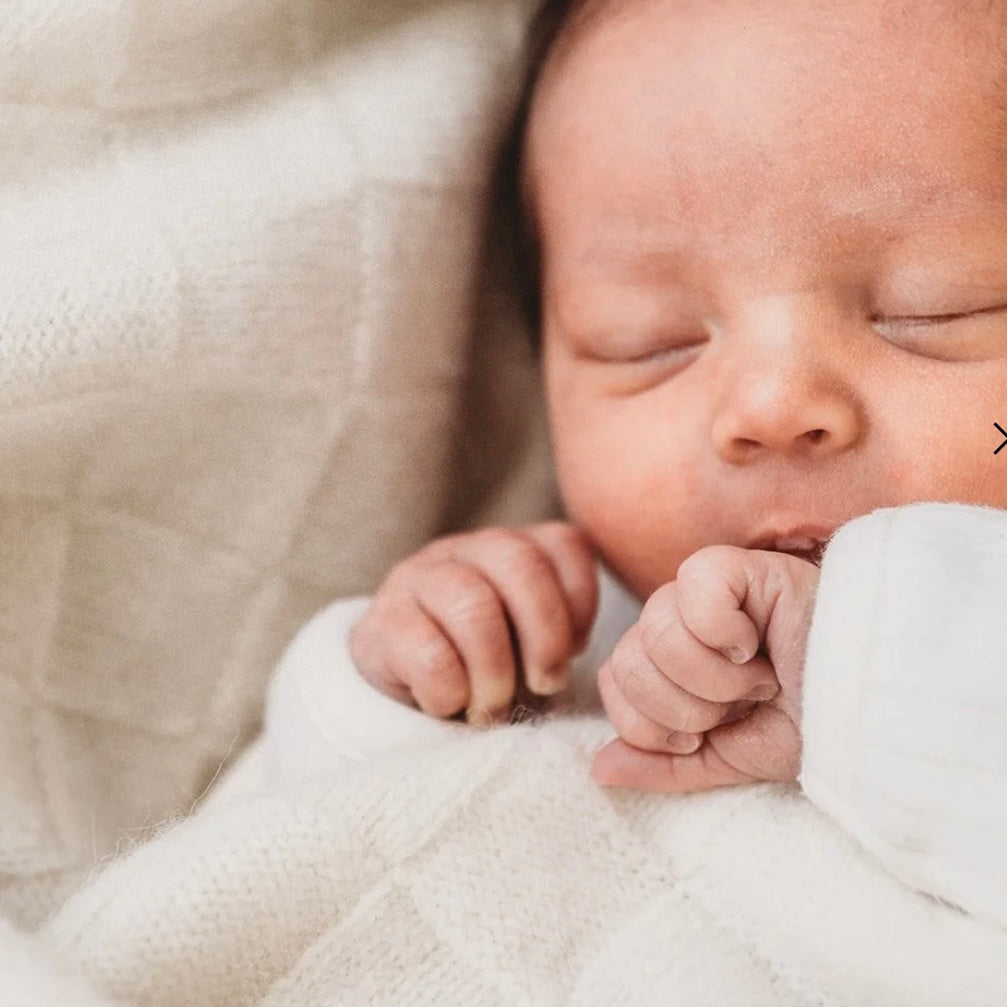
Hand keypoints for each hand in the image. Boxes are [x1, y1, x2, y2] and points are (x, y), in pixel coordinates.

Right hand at [348, 522, 598, 725]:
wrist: (405, 687)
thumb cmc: (491, 667)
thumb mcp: (536, 643)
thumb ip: (569, 629)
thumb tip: (622, 657)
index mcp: (515, 546)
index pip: (566, 545)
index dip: (581, 606)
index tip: (575, 653)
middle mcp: (468, 549)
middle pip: (520, 564)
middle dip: (544, 636)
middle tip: (546, 685)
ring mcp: (421, 578)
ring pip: (472, 604)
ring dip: (495, 670)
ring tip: (494, 705)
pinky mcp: (383, 622)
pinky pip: (427, 651)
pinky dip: (451, 691)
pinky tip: (449, 705)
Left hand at [590, 545, 818, 791]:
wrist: (874, 709)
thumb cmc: (813, 727)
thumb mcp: (732, 760)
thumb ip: (664, 765)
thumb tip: (597, 767)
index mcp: (674, 663)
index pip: (613, 681)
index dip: (649, 723)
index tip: (705, 733)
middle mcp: (683, 623)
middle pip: (625, 659)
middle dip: (683, 705)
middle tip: (739, 704)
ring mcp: (707, 592)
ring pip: (653, 629)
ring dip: (710, 675)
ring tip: (758, 678)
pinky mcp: (739, 566)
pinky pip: (692, 583)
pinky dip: (722, 628)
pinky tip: (756, 642)